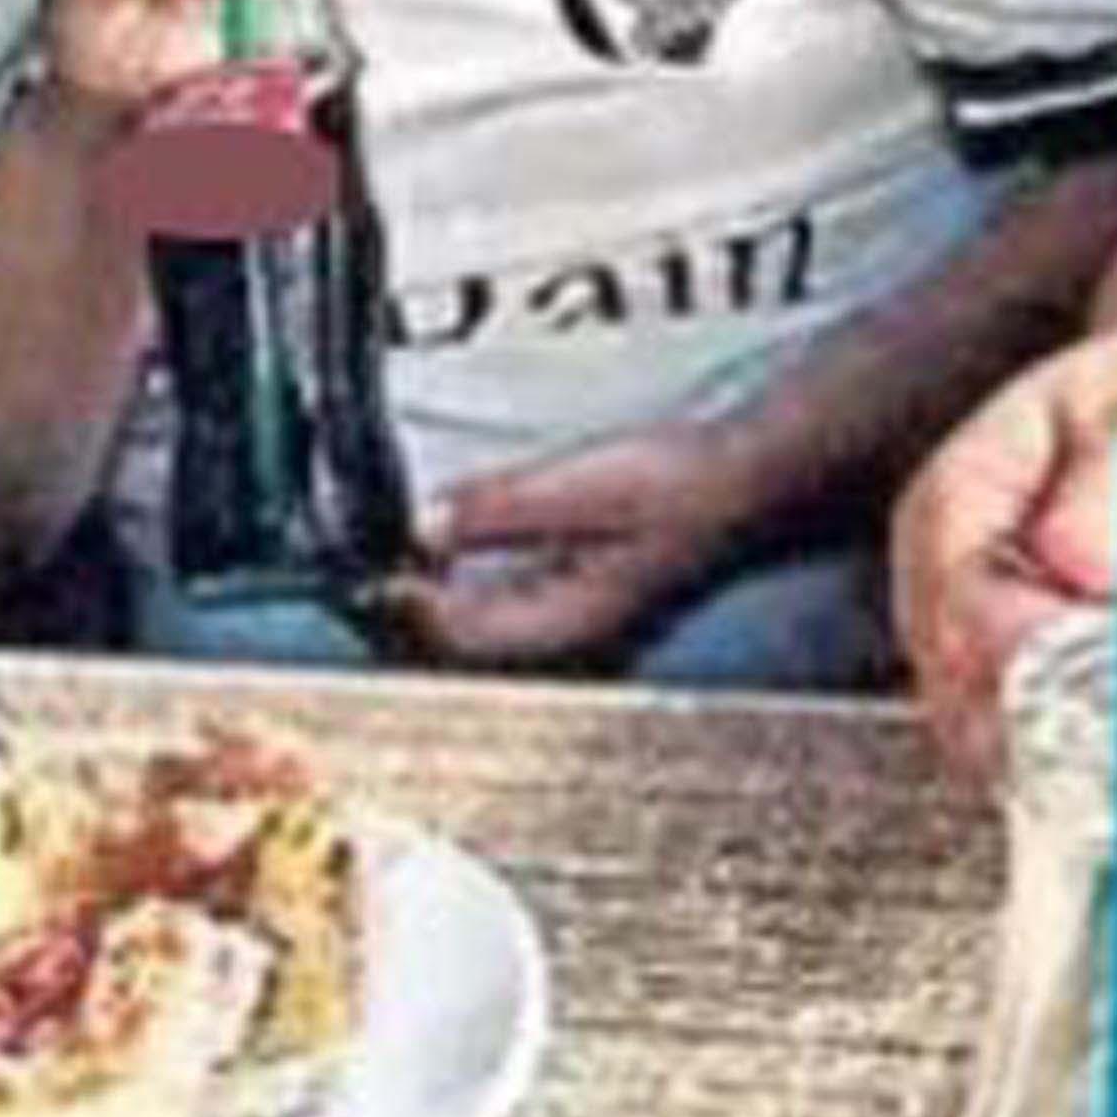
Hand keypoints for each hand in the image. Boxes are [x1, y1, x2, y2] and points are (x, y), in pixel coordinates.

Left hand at [365, 419, 769, 668]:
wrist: (747, 476)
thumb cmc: (685, 488)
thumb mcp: (583, 486)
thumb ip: (499, 508)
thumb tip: (423, 524)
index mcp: (565, 623)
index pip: (458, 636)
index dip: (407, 601)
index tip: (375, 561)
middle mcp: (567, 632)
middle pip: (463, 640)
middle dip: (413, 602)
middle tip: (369, 560)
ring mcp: (574, 611)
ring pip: (480, 621)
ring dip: (438, 590)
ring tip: (402, 549)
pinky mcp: (578, 584)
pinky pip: (500, 596)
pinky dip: (468, 574)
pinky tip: (456, 542)